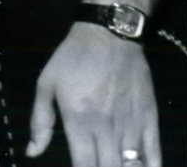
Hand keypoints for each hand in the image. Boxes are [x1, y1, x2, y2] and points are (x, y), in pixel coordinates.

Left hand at [26, 23, 160, 165]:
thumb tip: (32, 152)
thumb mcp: (46, 84)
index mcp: (78, 120)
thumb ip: (40, 121)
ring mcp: (130, 123)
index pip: (84, 165)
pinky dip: (152, 166)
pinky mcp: (150, 117)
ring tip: (116, 166)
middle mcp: (106, 127)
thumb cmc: (73, 57)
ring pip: (132, 164)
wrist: (110, 33)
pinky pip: (154, 152)